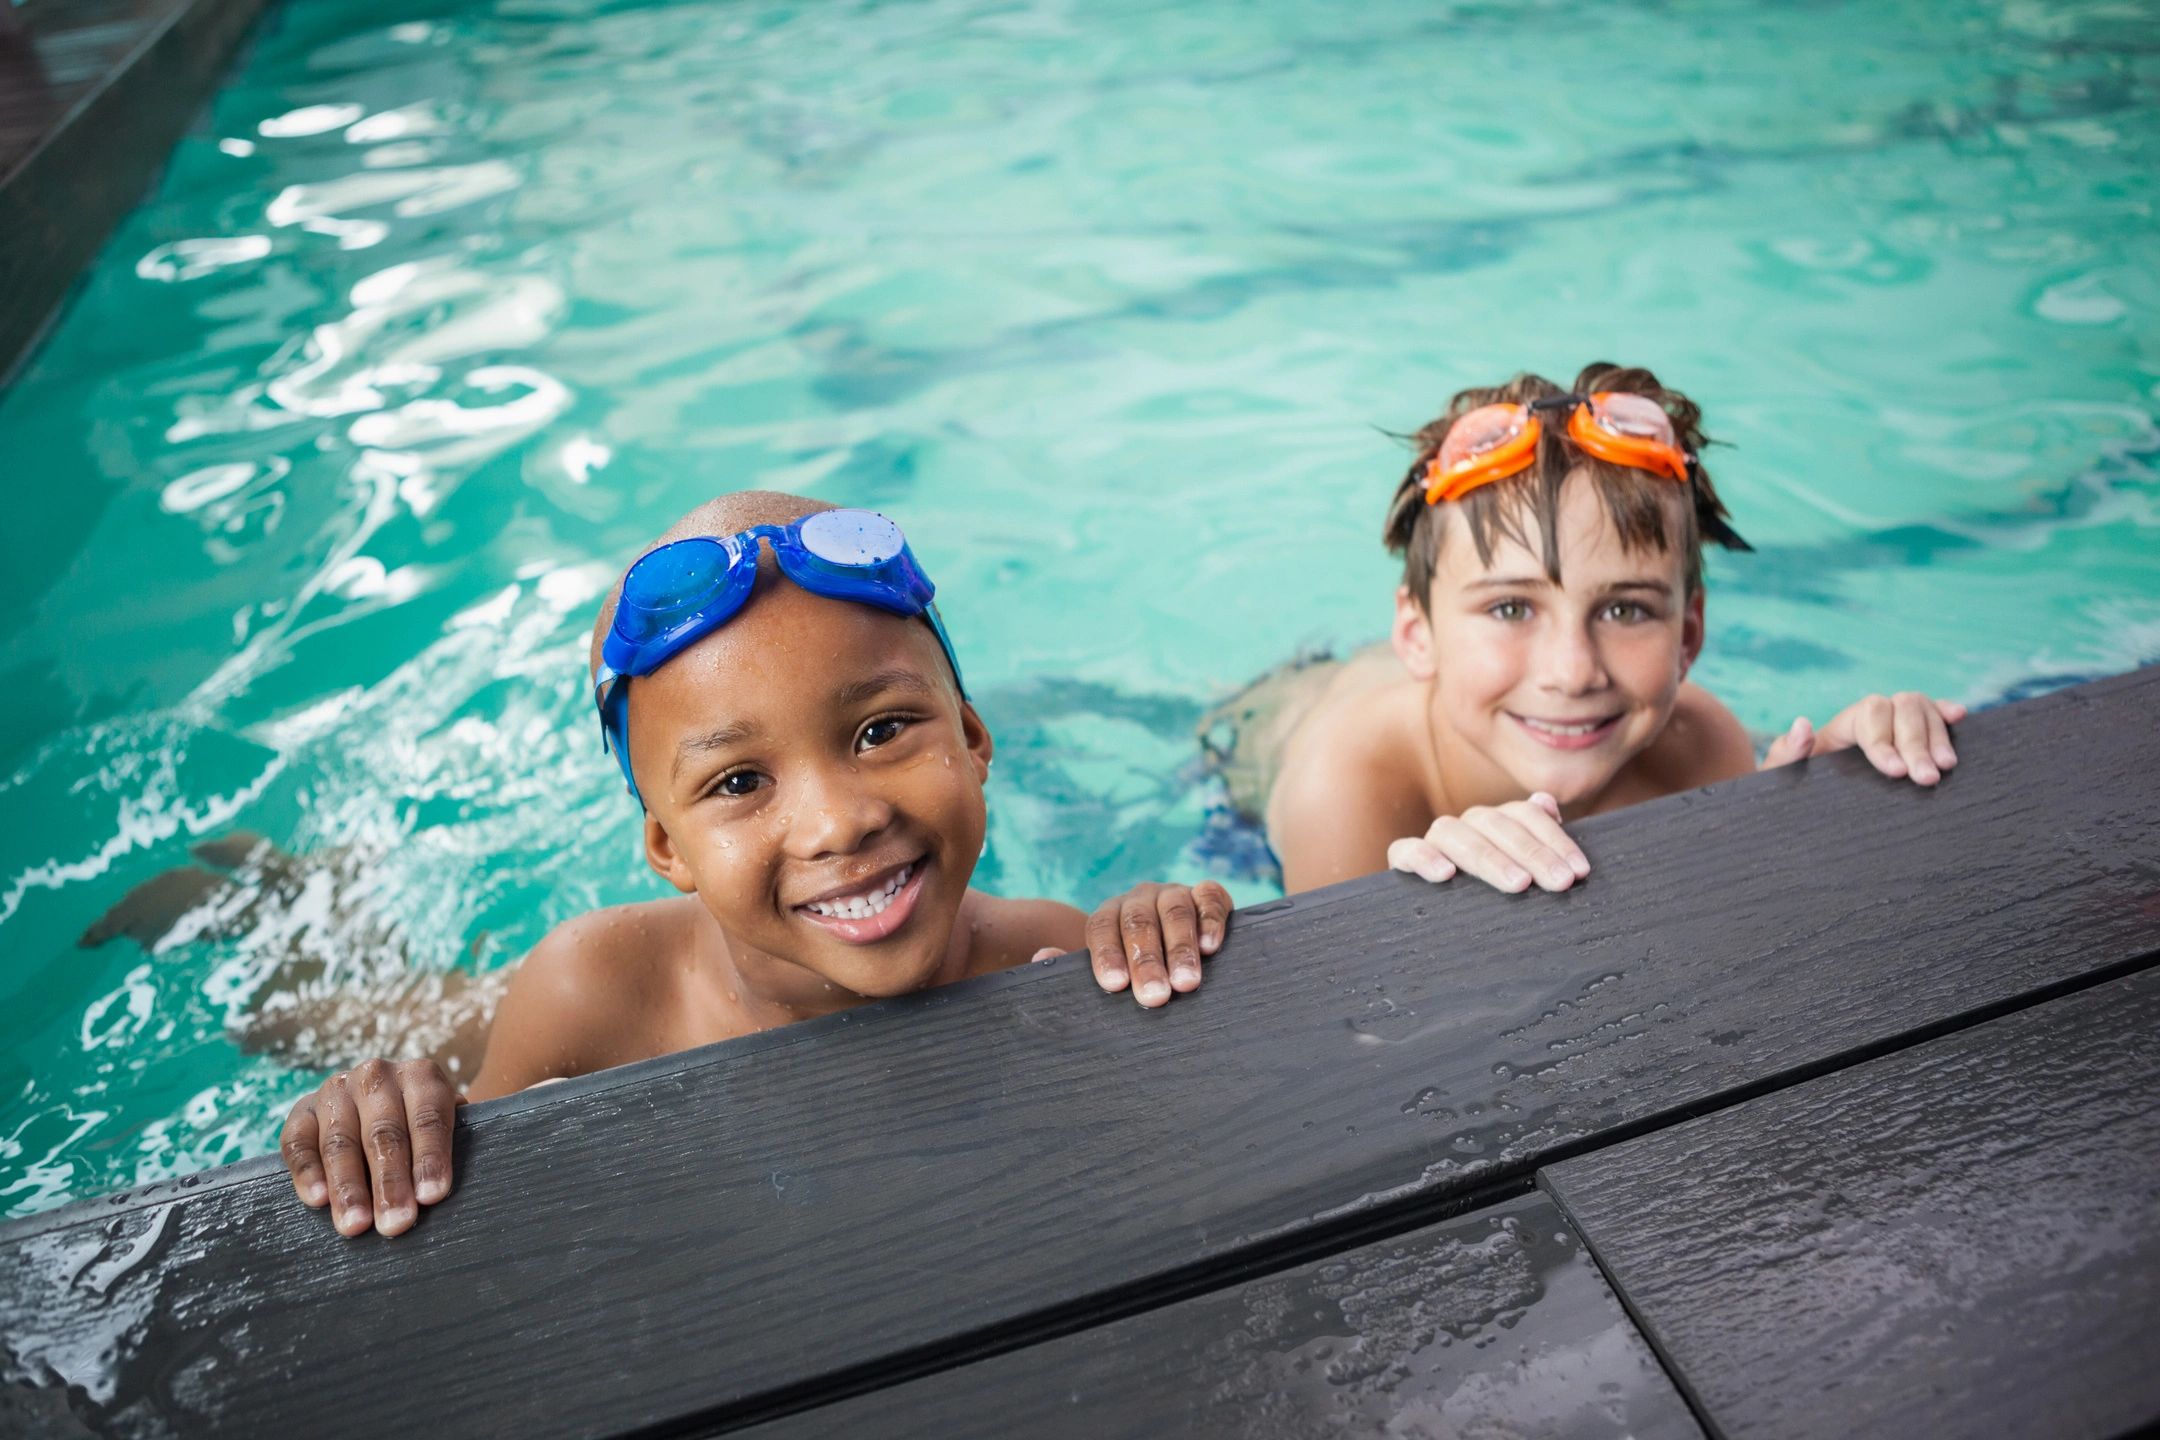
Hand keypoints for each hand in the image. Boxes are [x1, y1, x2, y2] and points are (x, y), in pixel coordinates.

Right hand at [280, 1058, 462, 1237]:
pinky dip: (307, 1172)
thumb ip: (453, 1147)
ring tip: (356, 1225)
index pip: (428, 1117)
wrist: (378, 1106)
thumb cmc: (422, 1130)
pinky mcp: (302, 1111)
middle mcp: (376, 1076)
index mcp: (421, 1076)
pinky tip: (317, 1200)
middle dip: (390, 1182)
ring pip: (341, 1142)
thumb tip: (442, 1189)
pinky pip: (298, 1142)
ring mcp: (336, 1091)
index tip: (432, 1196)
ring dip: (348, 1187)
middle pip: (383, 1133)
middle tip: (396, 1223)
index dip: (430, 1157)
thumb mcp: (447, 1126)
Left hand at [1082, 880, 1231, 1008]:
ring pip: (1174, 911)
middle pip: (1138, 922)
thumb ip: (1070, 965)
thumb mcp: (1106, 969)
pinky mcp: (1207, 894)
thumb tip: (1043, 956)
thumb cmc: (1134, 969)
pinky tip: (1211, 947)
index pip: (1101, 928)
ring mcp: (1174, 893)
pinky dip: (1210, 920)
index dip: (1107, 954)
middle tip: (1154, 995)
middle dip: (1146, 960)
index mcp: (1110, 915)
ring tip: (1186, 983)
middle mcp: (1140, 899)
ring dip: (1180, 948)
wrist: (1176, 946)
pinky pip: (1210, 898)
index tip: (1115, 984)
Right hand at [1386, 792, 1589, 893]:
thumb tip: (1546, 803)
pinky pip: (1404, 850)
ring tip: (1518, 884)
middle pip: (1496, 824)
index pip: (1525, 815)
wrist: (1447, 925)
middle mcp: (1466, 823)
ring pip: (1454, 833)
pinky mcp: (1403, 859)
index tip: (1579, 872)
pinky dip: (1423, 857)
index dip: (1554, 840)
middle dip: (1532, 853)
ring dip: (1488, 857)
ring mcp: (1434, 840)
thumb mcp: (1523, 867)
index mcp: (1496, 820)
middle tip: (1559, 882)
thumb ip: (1537, 834)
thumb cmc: (1495, 896)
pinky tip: (1446, 874)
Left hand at [1761, 692, 1964, 785]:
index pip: (1869, 716)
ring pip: (1922, 710)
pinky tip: (1959, 719)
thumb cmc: (1796, 789)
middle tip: (1927, 778)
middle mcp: (1872, 716)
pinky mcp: (1915, 738)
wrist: (1807, 804)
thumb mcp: (1780, 775)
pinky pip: (1933, 716)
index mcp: (1842, 724)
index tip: (1894, 771)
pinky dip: (1945, 715)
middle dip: (1915, 744)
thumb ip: (1786, 753)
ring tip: (1947, 766)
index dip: (1884, 741)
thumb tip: (1802, 724)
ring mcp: (1896, 724)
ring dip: (1937, 736)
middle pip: (1902, 709)